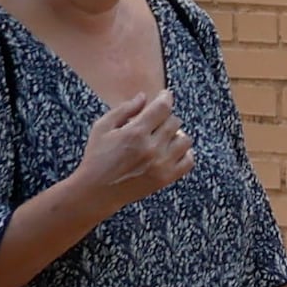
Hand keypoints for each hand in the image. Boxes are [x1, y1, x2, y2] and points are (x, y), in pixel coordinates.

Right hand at [71, 90, 192, 214]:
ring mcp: (162, 164)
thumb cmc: (97, 157)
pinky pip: (189, 160)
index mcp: (135, 133)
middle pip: (174, 121)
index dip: (166, 97)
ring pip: (185, 139)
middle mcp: (152, 148)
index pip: (162, 108)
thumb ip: (124, 110)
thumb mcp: (102, 128)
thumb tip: (144, 97)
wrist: (97, 191)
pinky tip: (172, 150)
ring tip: (163, 137)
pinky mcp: (167, 178)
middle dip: (165, 117)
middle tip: (155, 121)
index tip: (166, 95)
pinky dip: (184, 153)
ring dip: (176, 134)